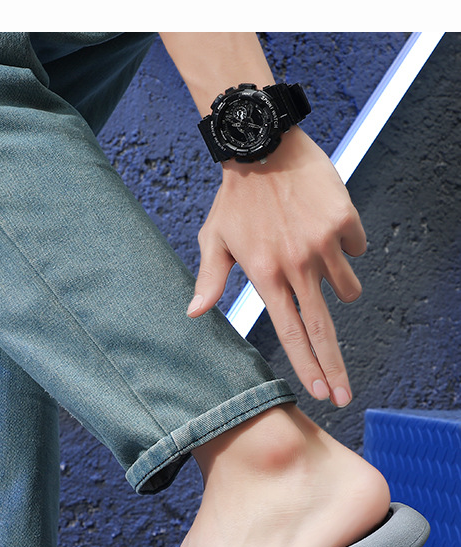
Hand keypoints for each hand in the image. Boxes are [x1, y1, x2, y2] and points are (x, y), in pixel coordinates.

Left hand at [187, 127, 366, 406]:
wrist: (263, 144)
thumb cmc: (235, 198)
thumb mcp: (214, 239)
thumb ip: (209, 280)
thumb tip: (193, 315)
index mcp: (266, 276)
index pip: (291, 333)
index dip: (307, 367)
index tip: (320, 393)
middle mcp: (297, 266)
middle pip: (323, 330)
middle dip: (334, 369)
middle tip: (344, 398)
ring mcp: (323, 244)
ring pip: (347, 288)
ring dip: (339, 287)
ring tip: (314, 259)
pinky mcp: (343, 220)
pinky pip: (356, 249)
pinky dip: (347, 246)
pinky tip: (324, 227)